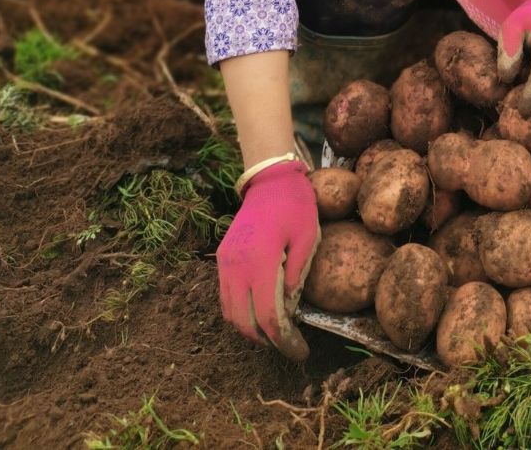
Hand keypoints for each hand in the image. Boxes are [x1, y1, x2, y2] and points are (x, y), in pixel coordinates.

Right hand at [216, 160, 319, 360]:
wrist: (268, 178)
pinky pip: (225, 295)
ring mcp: (225, 261)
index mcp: (261, 261)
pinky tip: (258, 309)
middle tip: (287, 345)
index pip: (267, 316)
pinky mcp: (222, 256)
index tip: (299, 351)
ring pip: (230, 312)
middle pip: (244, 322)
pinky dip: (239, 310)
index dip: (283, 341)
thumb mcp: (308, 237)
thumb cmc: (295, 205)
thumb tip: (289, 308)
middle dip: (265, 340)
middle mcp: (237, 265)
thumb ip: (298, 274)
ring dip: (249, 328)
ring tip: (274, 331)